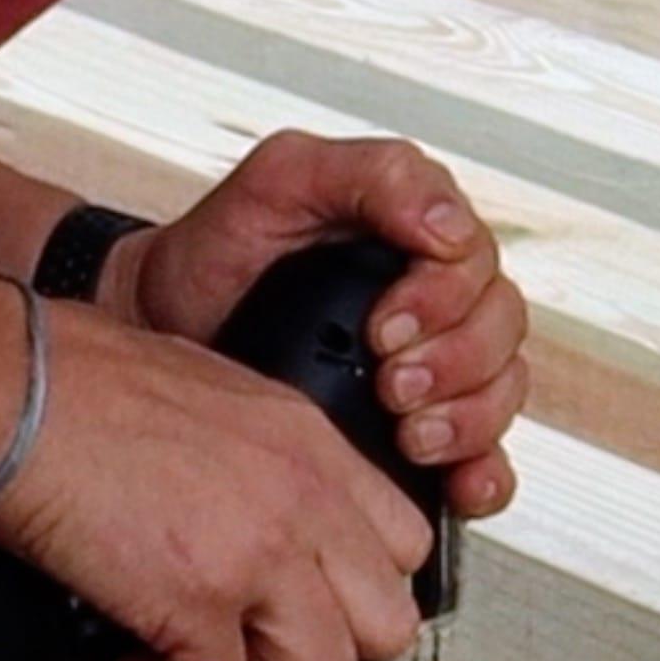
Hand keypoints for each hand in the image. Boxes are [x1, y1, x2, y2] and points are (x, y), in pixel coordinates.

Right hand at [0, 294, 433, 660]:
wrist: (16, 390)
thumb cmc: (79, 382)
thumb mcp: (211, 393)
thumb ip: (254, 458)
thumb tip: (240, 510)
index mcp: (309, 444)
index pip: (404, 545)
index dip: (355, 590)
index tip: (308, 600)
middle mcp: (301, 499)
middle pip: (385, 623)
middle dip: (319, 645)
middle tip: (255, 636)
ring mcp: (256, 553)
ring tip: (194, 654)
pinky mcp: (193, 601)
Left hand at [108, 133, 527, 519]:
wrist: (160, 325)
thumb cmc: (220, 252)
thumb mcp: (282, 179)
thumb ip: (370, 175)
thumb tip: (445, 222)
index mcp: (417, 239)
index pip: (478, 265)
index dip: (444, 299)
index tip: (385, 327)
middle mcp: (437, 303)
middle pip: (498, 334)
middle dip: (454, 364)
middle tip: (392, 383)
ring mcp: (432, 369)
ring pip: (499, 395)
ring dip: (468, 420)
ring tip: (410, 432)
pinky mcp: (418, 428)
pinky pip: (484, 459)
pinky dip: (483, 476)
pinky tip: (459, 486)